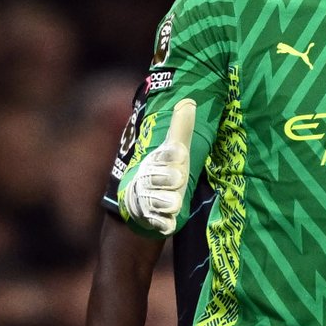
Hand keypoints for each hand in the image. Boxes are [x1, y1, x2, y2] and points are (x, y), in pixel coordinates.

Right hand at [122, 99, 195, 234]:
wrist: (137, 207)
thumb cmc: (160, 174)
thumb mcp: (173, 151)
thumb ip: (180, 129)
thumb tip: (188, 101)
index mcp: (154, 160)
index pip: (165, 154)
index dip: (171, 155)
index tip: (179, 153)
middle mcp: (148, 179)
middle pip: (168, 177)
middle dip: (173, 179)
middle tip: (176, 179)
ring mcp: (148, 200)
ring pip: (166, 201)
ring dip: (171, 202)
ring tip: (171, 202)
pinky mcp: (152, 220)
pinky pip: (163, 223)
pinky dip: (165, 224)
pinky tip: (167, 222)